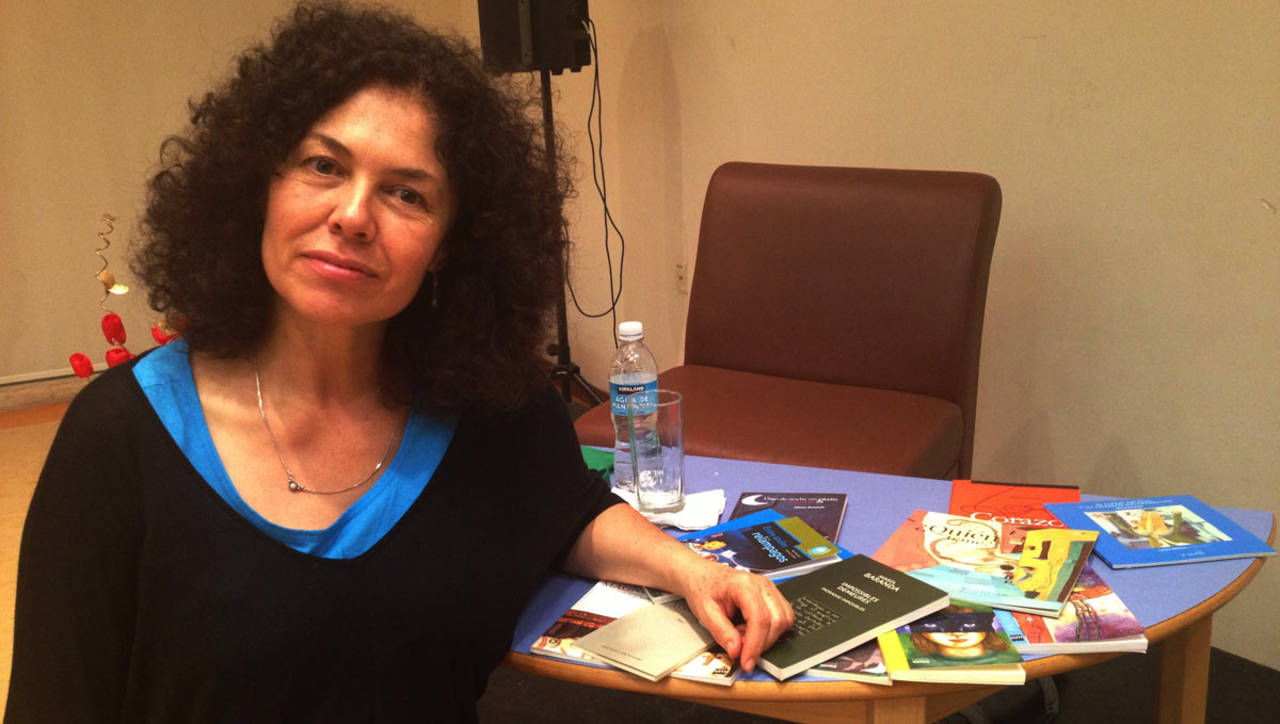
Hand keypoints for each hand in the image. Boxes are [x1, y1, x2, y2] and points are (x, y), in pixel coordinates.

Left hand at [673, 558, 793, 671]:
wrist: (701, 575)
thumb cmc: (702, 588)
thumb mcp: (705, 613)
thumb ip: (722, 632)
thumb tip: (737, 651)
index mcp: (743, 585)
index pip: (759, 619)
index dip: (755, 645)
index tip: (747, 662)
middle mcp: (761, 585)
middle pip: (777, 620)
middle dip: (762, 643)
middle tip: (742, 650)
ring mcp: (769, 589)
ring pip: (784, 620)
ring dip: (767, 637)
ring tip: (744, 636)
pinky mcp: (772, 595)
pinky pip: (782, 617)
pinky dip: (770, 630)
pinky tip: (750, 630)